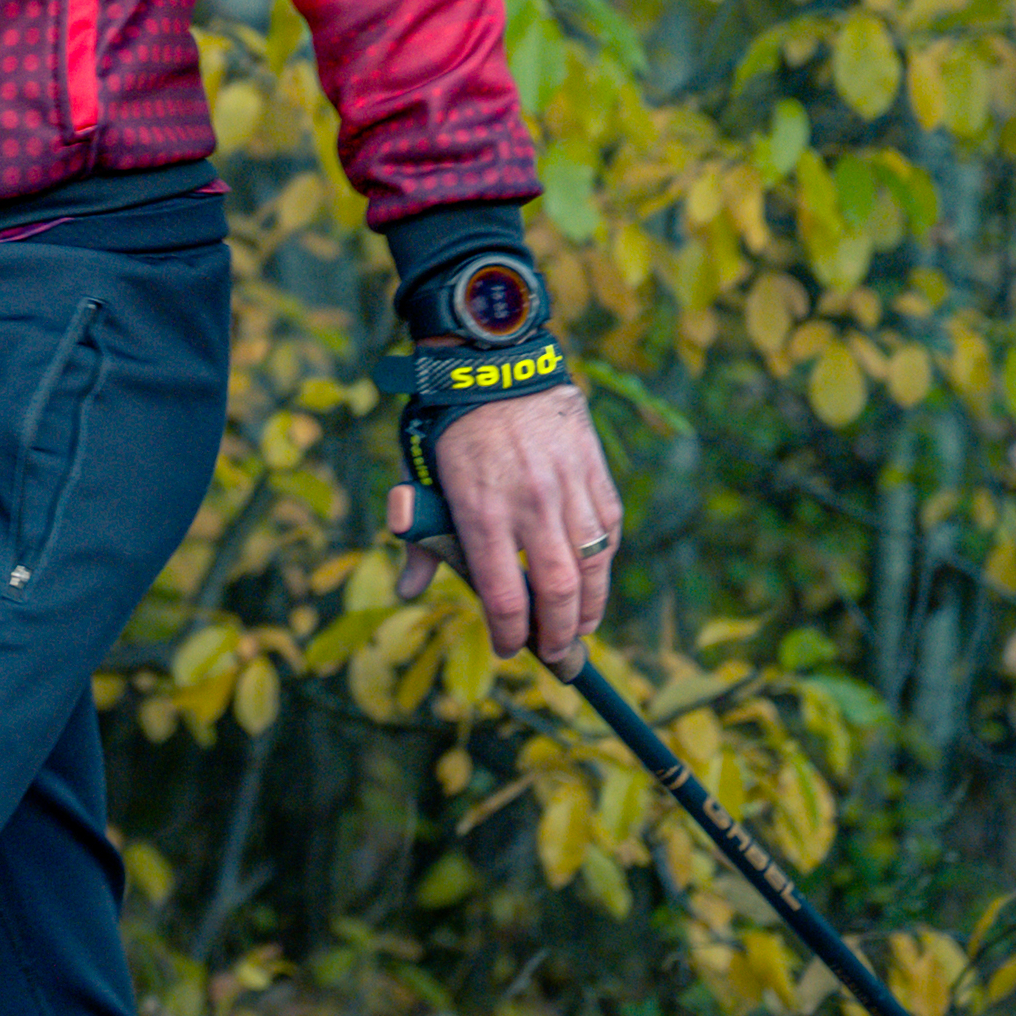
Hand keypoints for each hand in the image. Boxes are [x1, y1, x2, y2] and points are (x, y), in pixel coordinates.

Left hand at [388, 383, 622, 675]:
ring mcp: (567, 485)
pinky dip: (603, 561)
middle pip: (557, 590)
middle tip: (554, 653)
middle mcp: (529, 502)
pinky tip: (593, 578)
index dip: (510, 635)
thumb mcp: (420, 476)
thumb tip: (408, 590)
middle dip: (558, 634)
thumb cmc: (449, 425)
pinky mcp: (592, 469)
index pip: (503, 596)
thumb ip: (419, 537)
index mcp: (480, 510)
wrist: (494, 362)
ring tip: (579, 627)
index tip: (510, 649)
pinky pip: (607, 528)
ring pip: (592, 565)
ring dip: (589, 607)